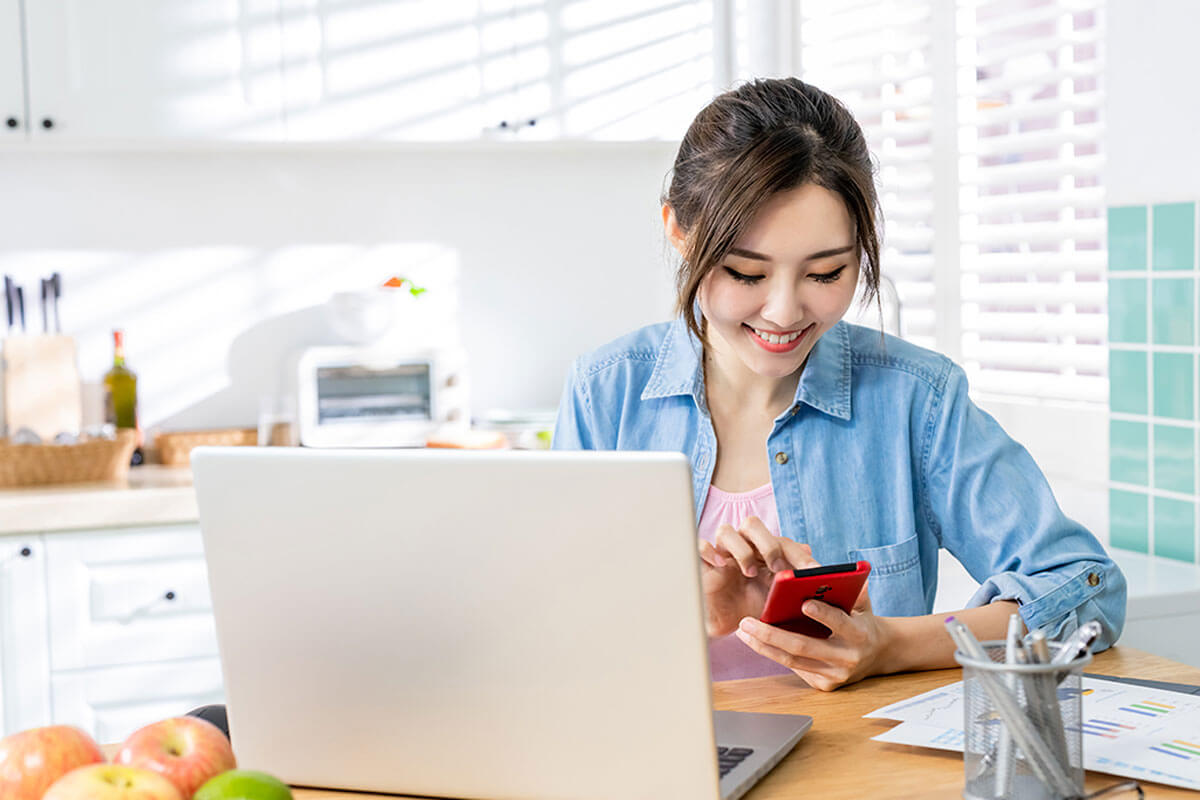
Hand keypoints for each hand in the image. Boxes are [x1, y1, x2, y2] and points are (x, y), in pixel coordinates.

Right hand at [697, 516, 816, 637]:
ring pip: (726, 531)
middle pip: (752, 524)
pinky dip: (709, 551)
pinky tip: (720, 565)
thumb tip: (817, 572)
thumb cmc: (757, 608)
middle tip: (777, 567)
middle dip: (767, 543)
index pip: (783, 541)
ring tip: (749, 572)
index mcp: (765, 551)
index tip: (813, 571)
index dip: (799, 555)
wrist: (731, 625)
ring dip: (741, 549)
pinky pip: (700, 546)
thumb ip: (796, 584)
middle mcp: (744, 546)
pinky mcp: (703, 564)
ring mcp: (722, 554)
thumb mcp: (781, 599)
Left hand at [733, 590, 890, 690]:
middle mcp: (847, 658)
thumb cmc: (861, 619)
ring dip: (763, 646)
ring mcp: (836, 675)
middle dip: (771, 634)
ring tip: (743, 631)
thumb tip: (829, 571)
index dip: (823, 614)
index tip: (803, 602)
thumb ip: (850, 588)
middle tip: (747, 622)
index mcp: (860, 634)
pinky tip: (756, 641)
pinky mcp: (825, 686)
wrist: (879, 654)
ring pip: (793, 661)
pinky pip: (795, 668)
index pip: (840, 623)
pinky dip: (773, 654)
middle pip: (803, 646)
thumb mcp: (862, 602)